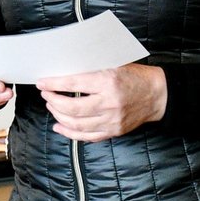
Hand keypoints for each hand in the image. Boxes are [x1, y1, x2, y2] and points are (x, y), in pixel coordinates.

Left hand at [38, 63, 166, 142]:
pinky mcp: (113, 131)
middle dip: (53, 101)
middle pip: (71, 107)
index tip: (42, 83)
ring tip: (52, 107)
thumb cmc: (135, 76)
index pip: (73, 84)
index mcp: (108, 82)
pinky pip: (87, 136)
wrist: (158, 95)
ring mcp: (111, 120)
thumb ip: (92, 67)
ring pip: (76, 124)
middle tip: (46, 95)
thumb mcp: (114, 64)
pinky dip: (70, 133)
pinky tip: (59, 126)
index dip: (54, 84)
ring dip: (58, 116)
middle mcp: (109, 103)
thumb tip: (65, 67)